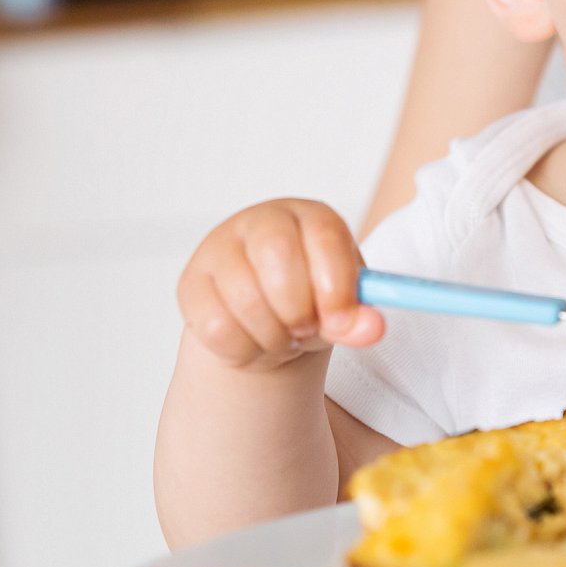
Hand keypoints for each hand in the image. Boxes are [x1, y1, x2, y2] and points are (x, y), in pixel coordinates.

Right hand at [177, 198, 383, 370]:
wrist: (262, 322)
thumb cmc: (310, 303)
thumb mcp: (340, 309)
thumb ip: (357, 318)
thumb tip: (373, 329)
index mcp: (310, 217)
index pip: (324, 233)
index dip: (336, 282)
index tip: (340, 322)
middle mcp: (262, 221)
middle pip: (277, 254)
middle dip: (298, 308)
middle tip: (305, 330)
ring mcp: (220, 248)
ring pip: (245, 296)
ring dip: (272, 335)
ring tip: (283, 338)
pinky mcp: (192, 283)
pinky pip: (215, 326)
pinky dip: (243, 349)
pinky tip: (252, 342)